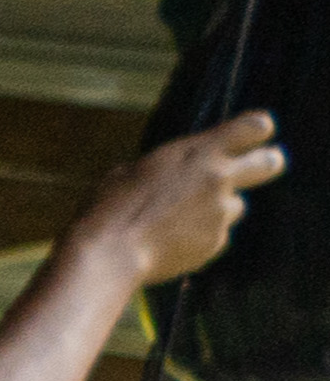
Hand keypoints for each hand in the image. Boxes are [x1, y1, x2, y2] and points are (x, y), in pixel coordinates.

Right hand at [85, 109, 281, 290]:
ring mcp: (221, 212)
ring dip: (217, 210)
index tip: (253, 134)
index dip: (256, 130)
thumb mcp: (135, 171)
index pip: (255, 127)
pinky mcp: (216, 243)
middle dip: (267, 163)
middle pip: (270, 162)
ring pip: (235, 206)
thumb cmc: (110, 208)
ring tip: (180, 221)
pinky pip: (217, 236)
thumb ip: (168, 167)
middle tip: (261, 167)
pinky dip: (201, 238)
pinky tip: (171, 243)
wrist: (110, 254)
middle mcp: (219, 178)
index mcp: (200, 151)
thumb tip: (171, 172)